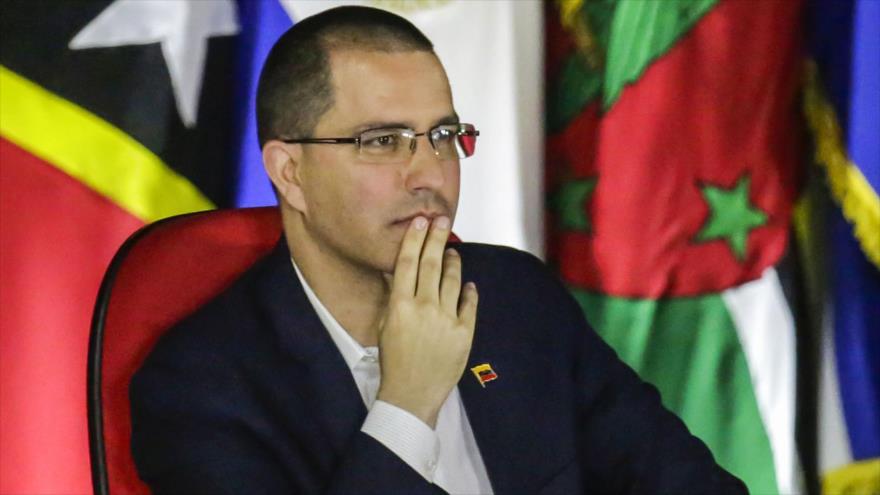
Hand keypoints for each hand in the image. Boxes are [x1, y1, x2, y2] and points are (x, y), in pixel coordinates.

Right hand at [375, 216, 478, 427]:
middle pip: (431, 264)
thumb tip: (399, 273)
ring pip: (453, 280)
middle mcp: (424, 308)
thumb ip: (395, 299)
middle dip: (436, 238)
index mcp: (400, 306)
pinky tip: (468, 284)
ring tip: (452, 251)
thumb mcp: (386, 326)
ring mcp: (446, 320)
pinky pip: (469, 304)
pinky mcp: (464, 333)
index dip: (413, 240)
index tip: (419, 222)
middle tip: (441, 219)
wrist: (411, 395)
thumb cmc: (394, 361)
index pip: (407, 263)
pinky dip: (469, 291)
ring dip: (453, 261)